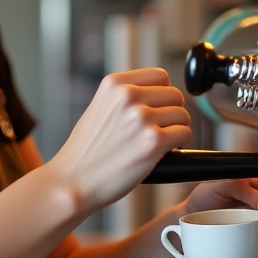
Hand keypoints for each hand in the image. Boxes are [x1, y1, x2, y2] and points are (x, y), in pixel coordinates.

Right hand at [44, 68, 191, 213]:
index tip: (158, 109)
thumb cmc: (85, 152)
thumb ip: (124, 98)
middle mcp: (128, 95)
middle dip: (171, 113)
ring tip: (159, 143)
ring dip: (176, 130)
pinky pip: (184, 134)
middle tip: (159, 130)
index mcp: (114, 84)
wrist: (73, 181)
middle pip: (174, 95)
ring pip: (182, 115)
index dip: (163, 95)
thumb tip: (156, 96)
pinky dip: (180, 144)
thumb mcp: (99, 108)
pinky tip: (163, 152)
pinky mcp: (153, 141)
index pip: (160, 76)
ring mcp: (141, 117)